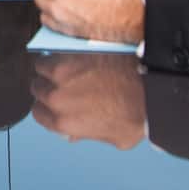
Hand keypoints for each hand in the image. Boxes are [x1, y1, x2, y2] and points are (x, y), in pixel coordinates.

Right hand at [30, 54, 147, 148]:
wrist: (151, 85)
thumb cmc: (138, 113)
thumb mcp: (115, 139)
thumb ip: (89, 136)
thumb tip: (77, 134)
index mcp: (64, 123)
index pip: (38, 113)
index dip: (47, 107)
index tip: (54, 102)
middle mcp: (57, 98)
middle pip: (37, 89)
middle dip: (47, 86)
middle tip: (61, 82)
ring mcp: (61, 73)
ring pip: (41, 67)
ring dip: (50, 67)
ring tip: (65, 66)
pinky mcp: (70, 53)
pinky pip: (53, 50)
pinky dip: (59, 52)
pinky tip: (72, 54)